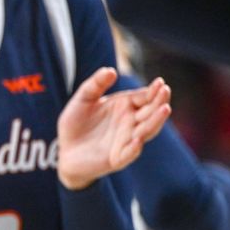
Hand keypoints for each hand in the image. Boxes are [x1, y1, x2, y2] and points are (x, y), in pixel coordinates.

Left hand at [57, 68, 170, 189]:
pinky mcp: (116, 158)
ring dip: (155, 121)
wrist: (64, 149)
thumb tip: (111, 70)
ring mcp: (126, 141)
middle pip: (150, 112)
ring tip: (165, 109)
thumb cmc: (76, 122)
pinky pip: (128, 154)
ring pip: (146, 131)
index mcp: (125, 106)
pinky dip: (134, 148)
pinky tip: (137, 140)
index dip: (153, 91)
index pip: (144, 97)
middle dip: (159, 102)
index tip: (160, 82)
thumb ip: (95, 84)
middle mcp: (130, 123)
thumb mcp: (83, 99)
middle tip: (166, 91)